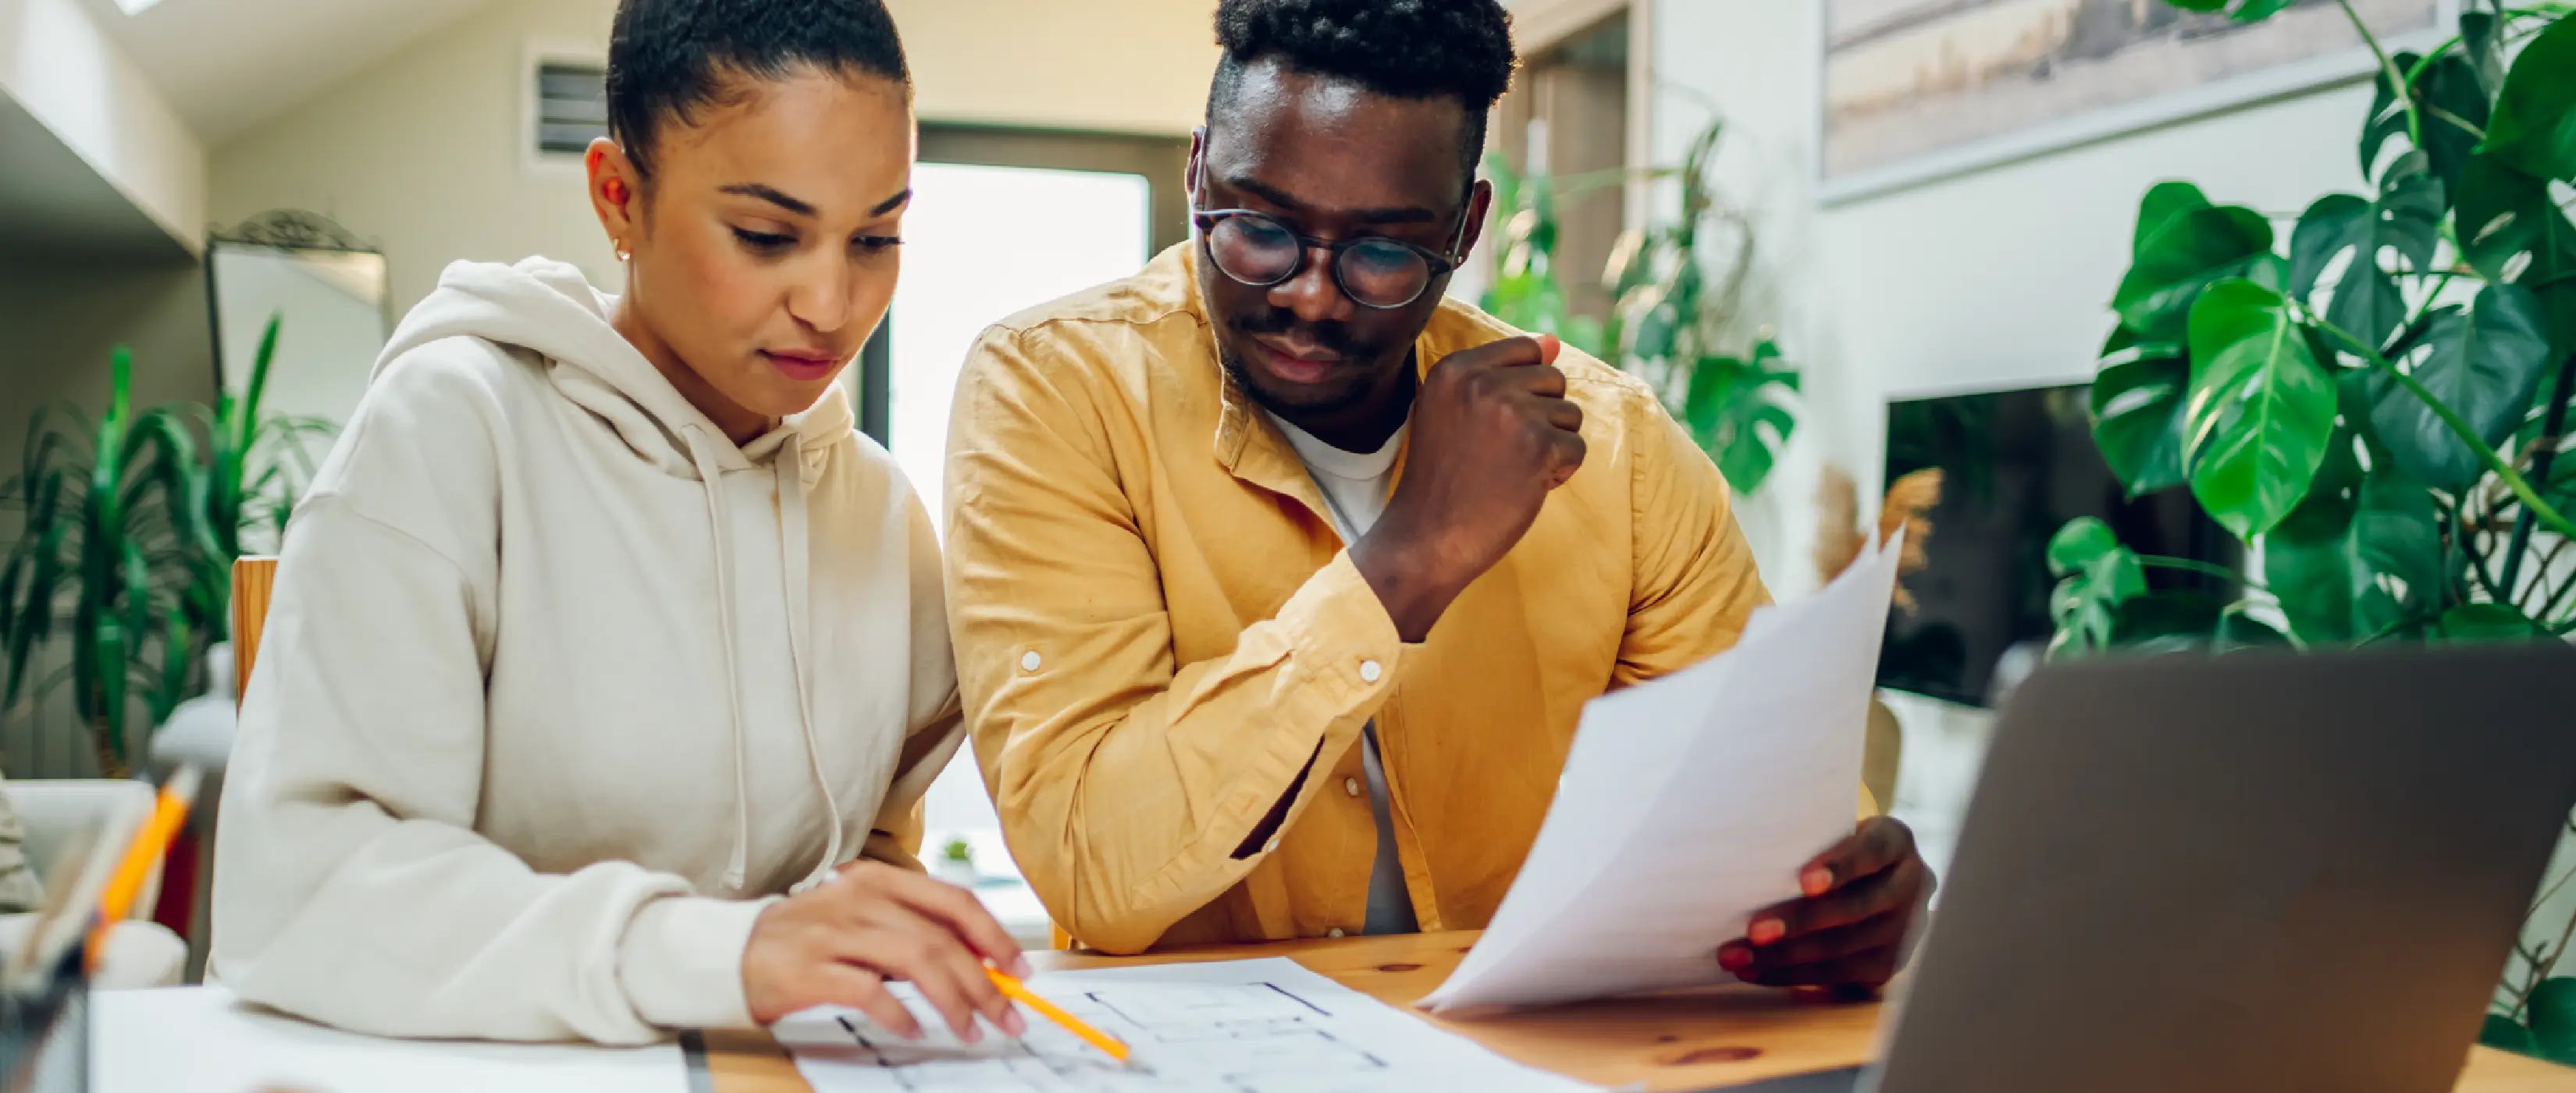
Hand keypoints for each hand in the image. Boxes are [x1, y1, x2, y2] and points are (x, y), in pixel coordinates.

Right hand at [741, 861, 1032, 1040]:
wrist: (733, 951)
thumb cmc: (811, 938)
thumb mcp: (864, 919)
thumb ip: (914, 930)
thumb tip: (981, 961)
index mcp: (879, 880)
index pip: (954, 900)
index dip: (994, 935)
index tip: (1019, 969)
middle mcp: (859, 899)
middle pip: (941, 938)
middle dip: (984, 982)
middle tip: (1008, 1016)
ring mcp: (833, 932)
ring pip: (914, 961)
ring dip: (953, 1000)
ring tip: (971, 1030)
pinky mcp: (808, 969)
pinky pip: (868, 991)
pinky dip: (899, 1012)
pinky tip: (915, 1029)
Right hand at [1351, 333, 1584, 640]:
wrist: (1427, 539)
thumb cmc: (1441, 479)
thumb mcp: (1453, 412)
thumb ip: (1500, 372)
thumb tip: (1555, 340)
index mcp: (1455, 368)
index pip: (1526, 350)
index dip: (1524, 390)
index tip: (1497, 424)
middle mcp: (1483, 382)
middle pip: (1553, 380)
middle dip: (1542, 417)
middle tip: (1503, 454)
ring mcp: (1513, 413)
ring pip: (1570, 414)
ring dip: (1552, 445)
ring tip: (1512, 470)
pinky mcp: (1540, 447)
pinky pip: (1577, 448)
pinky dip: (1560, 472)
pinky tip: (1525, 487)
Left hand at [1717, 817, 1933, 992]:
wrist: (1871, 879)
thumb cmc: (1831, 848)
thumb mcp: (1831, 831)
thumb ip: (1806, 841)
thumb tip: (1743, 858)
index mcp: (1896, 841)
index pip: (1871, 851)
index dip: (1840, 867)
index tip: (1805, 882)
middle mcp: (1911, 885)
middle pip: (1854, 907)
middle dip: (1799, 922)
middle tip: (1753, 931)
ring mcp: (1904, 929)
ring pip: (1842, 948)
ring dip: (1784, 957)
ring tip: (1738, 958)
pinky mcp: (1887, 964)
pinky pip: (1836, 974)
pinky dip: (1791, 975)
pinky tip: (1756, 972)